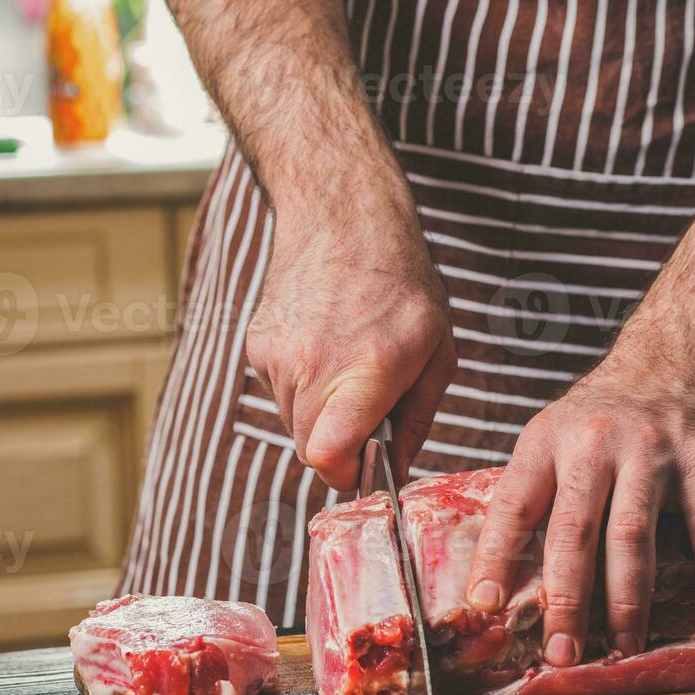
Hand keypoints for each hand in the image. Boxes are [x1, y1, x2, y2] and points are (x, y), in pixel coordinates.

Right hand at [245, 201, 456, 490]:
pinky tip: (323, 347)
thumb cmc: (401, 284)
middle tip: (367, 410)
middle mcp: (313, 367)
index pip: (328, 457)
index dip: (347, 474)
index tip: (367, 465)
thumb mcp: (438, 352)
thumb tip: (397, 470)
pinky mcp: (257, 347)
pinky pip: (278, 392)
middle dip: (340, 445)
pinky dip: (300, 386)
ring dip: (320, 413)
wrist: (343, 220)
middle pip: (310, 450)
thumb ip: (417, 419)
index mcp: (365, 372)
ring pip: (293, 422)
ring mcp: (277, 357)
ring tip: (346, 366)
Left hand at [463, 349, 694, 666]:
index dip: (496, 557)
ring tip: (623, 648)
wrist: (676, 359)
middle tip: (561, 653)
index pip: (514, 504)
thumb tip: (501, 577)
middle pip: (574, 530)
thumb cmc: (605, 413)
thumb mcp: (555, 434)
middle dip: (566, 599)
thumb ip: (536, 493)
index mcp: (547, 439)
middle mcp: (594, 443)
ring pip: (634, 537)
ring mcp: (652, 452)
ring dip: (629, 602)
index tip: (486, 605)